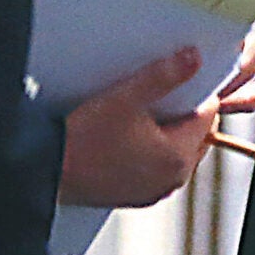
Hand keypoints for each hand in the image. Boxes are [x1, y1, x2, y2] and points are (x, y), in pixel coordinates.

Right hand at [59, 47, 211, 207]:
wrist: (47, 170)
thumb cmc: (82, 141)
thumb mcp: (126, 97)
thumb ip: (165, 75)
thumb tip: (193, 59)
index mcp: (178, 158)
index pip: (207, 114)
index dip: (194, 91)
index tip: (176, 78)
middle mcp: (171, 180)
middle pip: (194, 135)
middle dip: (181, 114)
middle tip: (154, 96)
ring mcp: (153, 191)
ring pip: (174, 151)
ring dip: (164, 132)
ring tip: (137, 115)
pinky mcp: (135, 195)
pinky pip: (154, 166)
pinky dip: (148, 151)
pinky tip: (125, 137)